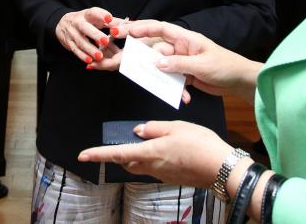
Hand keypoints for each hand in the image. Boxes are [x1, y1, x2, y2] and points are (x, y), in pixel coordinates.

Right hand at [55, 8, 117, 67]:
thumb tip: (130, 23)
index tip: (109, 18)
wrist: (63, 23)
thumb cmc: (85, 21)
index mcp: (87, 14)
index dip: (101, 15)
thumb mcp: (96, 18)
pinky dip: (82, 56)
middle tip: (105, 41)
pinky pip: (75, 50)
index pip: (93, 12)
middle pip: (85, 28)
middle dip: (95, 35)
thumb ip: (112, 21)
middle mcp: (78, 22)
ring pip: (81, 41)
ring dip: (90, 49)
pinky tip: (89, 61)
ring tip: (99, 56)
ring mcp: (72, 33)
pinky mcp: (69, 42)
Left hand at [77, 120, 231, 185]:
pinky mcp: (172, 178)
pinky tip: (170, 150)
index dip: (99, 154)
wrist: (221, 168)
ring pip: (142, 166)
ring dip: (140, 156)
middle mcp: (153, 167)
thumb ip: (154, 128)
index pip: (118, 153)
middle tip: (125, 142)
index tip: (83, 155)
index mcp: (150, 152)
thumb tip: (138, 131)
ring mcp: (163, 174)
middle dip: (123, 154)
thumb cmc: (200, 144)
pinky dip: (155, 159)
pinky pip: (157, 168)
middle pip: (129, 162)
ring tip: (155, 141)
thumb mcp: (176, 127)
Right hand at [114, 19, 260, 99]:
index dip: (141, 28)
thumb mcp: (202, 65)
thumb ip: (178, 64)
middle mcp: (180, 48)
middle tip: (121, 62)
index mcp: (185, 39)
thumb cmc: (225, 66)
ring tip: (150, 85)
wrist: (240, 81)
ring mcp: (181, 62)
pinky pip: (172, 80)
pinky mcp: (185, 75)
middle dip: (140, 56)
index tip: (125, 31)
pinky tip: (185, 97)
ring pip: (161, 67)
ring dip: (159, 77)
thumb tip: (157, 64)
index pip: (159, 29)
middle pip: (154, 49)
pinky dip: (175, 89)